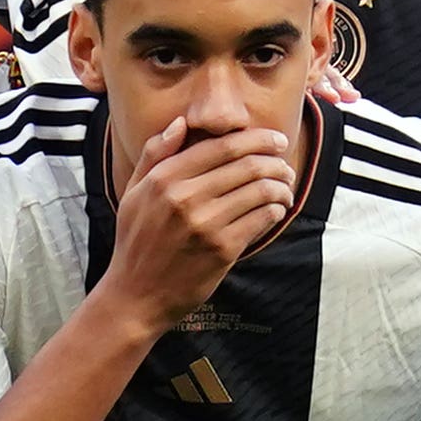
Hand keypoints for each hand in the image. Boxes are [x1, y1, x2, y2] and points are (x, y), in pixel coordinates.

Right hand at [100, 113, 298, 332]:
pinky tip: (276, 210)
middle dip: (276, 160)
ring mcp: (205, 224)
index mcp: (164, 179)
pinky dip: (276, 209)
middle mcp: (185, 198)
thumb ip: (155, 155)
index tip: (275, 140)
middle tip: (285, 164)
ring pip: (260, 190)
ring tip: (285, 187)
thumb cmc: (136, 243)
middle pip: (247, 164)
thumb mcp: (134, 194)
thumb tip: (180, 123)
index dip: (257, 138)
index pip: (222, 146)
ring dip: (281, 185)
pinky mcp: (222, 249)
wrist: (136, 296)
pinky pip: (261, 218)